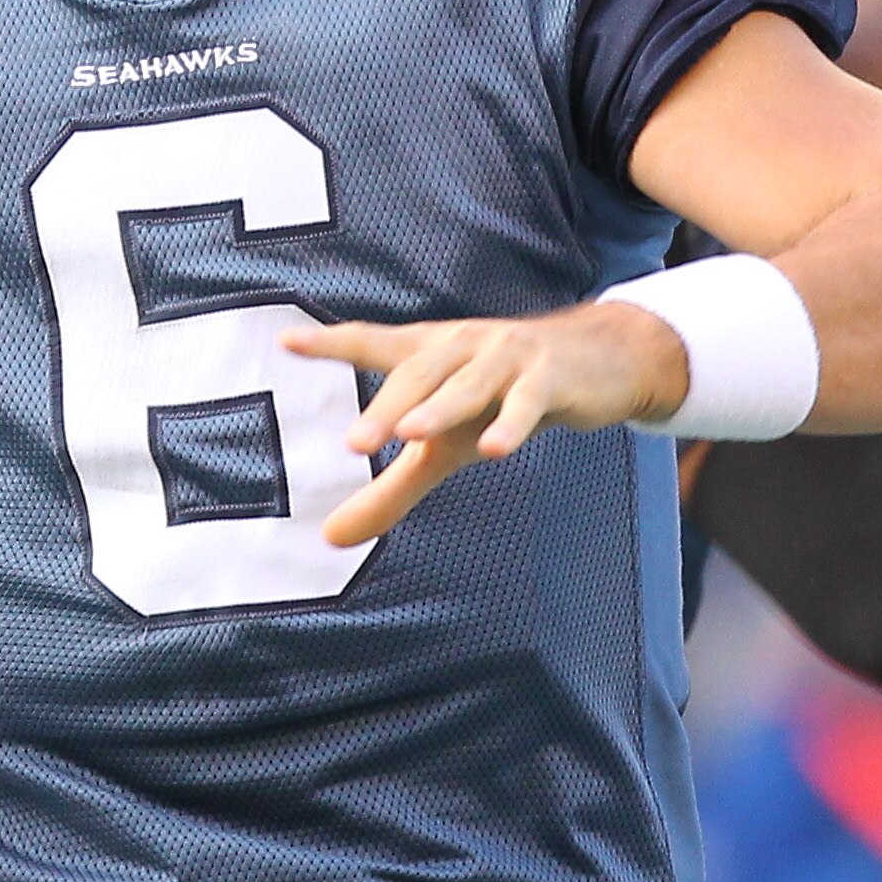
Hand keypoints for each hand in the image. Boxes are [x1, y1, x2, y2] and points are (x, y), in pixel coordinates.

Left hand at [281, 304, 686, 547]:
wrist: (594, 361)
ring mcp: (508, 358)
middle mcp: (463, 347)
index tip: (287, 342)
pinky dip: (512, 422)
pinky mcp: (550, 378)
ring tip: (410, 434)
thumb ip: (389, 489)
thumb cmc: (500, 398)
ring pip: (469, 384)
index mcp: (430, 354)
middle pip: (418, 374)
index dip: (333, 344)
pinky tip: (496, 449)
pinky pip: (527, 402)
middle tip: (354, 444)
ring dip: (440, 407)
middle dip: (386, 408)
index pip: (375, 344)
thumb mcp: (444, 445)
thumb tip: (329, 538)